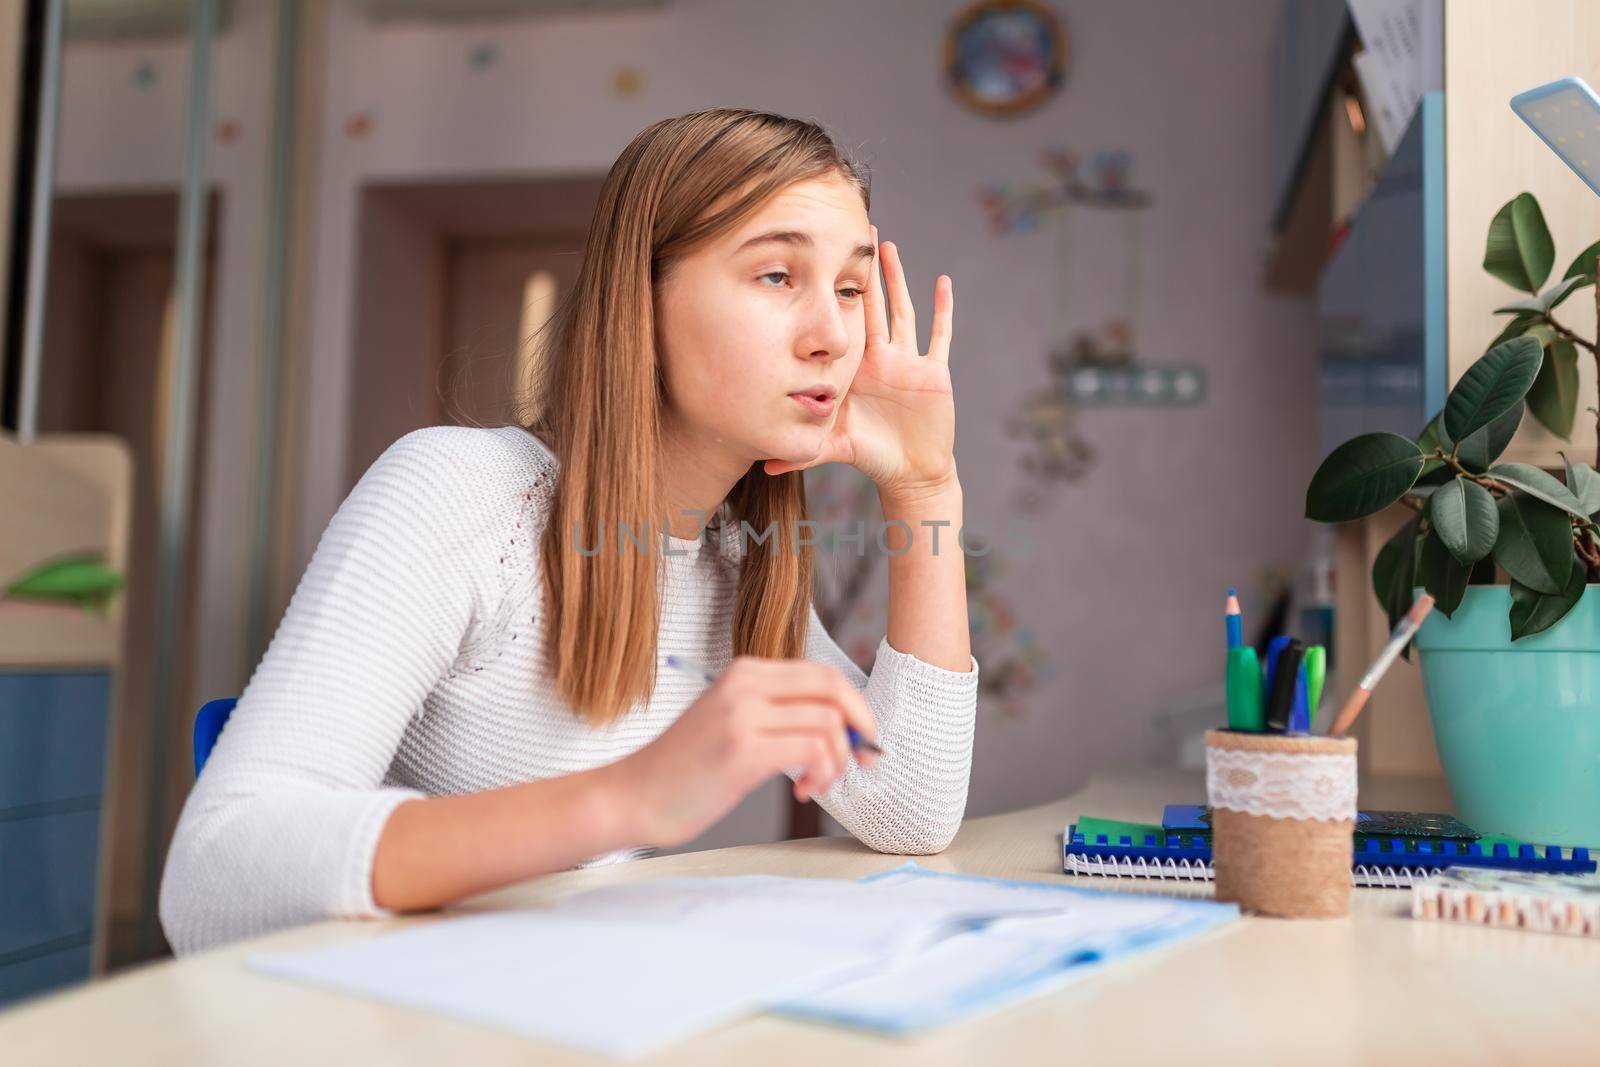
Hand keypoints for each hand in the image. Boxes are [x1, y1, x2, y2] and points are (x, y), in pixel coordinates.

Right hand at [616, 657, 879, 847]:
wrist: (633, 796)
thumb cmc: (685, 769)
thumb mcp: (732, 723)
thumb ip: (777, 715)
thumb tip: (843, 728)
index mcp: (745, 673)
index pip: (823, 674)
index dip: (855, 706)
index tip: (862, 740)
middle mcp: (745, 684)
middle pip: (834, 688)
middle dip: (860, 726)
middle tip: (860, 761)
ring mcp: (742, 715)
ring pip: (828, 722)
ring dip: (837, 761)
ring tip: (815, 785)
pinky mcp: (742, 750)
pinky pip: (811, 749)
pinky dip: (821, 773)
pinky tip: (801, 792)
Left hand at [762, 225, 957, 503]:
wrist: (909, 472)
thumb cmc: (870, 456)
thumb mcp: (834, 446)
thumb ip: (804, 451)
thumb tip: (764, 466)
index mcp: (856, 367)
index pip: (843, 322)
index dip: (835, 293)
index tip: (821, 259)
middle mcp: (880, 358)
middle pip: (871, 306)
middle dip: (864, 272)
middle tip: (855, 234)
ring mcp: (907, 363)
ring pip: (902, 312)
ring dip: (897, 280)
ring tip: (889, 248)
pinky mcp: (933, 373)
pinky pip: (939, 336)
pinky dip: (943, 310)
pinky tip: (943, 282)